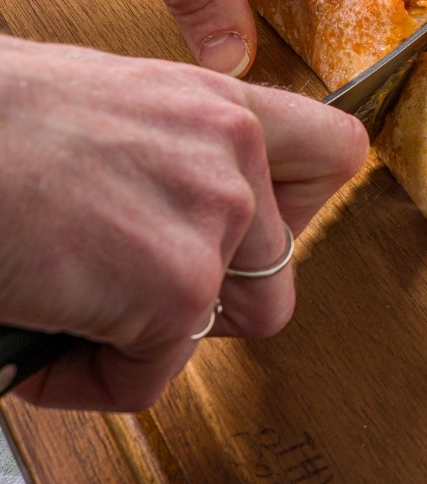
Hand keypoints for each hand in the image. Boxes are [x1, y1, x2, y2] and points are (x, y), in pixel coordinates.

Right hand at [0, 35, 367, 410]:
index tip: (257, 235)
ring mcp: (211, 222)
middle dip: (197, 302)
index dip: (299, 209)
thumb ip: (166, 148)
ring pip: (210, 332)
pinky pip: (148, 379)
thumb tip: (161, 202)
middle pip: (273, 277)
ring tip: (69, 315)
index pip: (332, 154)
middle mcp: (230, 155)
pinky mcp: (175, 290)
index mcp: (217, 104)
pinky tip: (39, 346)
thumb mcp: (105, 102)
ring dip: (140, 341)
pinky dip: (86, 381)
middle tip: (124, 293)